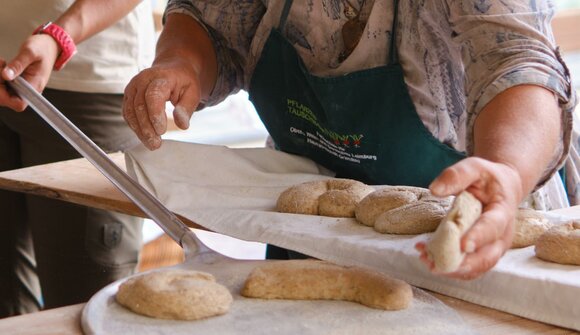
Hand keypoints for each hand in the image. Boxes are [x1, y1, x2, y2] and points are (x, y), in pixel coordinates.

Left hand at [0, 34, 59, 110]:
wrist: (49, 46)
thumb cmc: (42, 48)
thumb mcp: (29, 52)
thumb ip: (18, 64)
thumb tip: (5, 75)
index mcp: (34, 86)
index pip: (18, 103)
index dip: (4, 96)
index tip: (1, 78)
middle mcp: (29, 91)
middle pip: (7, 99)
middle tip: (0, 66)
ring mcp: (23, 87)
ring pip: (3, 92)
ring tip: (1, 63)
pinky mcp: (18, 83)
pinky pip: (4, 85)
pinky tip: (2, 65)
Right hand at [123, 57, 202, 149]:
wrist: (172, 68)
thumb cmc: (183, 81)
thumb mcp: (193, 92)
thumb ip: (187, 108)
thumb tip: (182, 125)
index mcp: (161, 77)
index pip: (153, 95)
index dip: (155, 114)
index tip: (161, 131)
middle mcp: (142, 80)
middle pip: (140, 106)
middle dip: (147, 128)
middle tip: (156, 144)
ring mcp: (133, 87)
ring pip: (131, 111)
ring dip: (140, 130)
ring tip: (151, 144)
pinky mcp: (129, 95)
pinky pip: (127, 113)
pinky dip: (135, 126)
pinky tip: (144, 136)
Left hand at [415, 157, 521, 279]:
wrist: (503, 189)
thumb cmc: (488, 179)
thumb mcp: (475, 168)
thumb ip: (456, 175)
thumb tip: (434, 190)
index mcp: (503, 212)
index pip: (493, 227)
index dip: (478, 237)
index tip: (462, 245)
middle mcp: (502, 236)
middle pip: (486, 257)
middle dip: (461, 263)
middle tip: (435, 263)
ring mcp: (494, 248)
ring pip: (476, 268)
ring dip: (451, 268)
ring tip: (425, 259)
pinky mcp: (483, 255)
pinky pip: (468, 268)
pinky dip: (449, 267)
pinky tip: (427, 257)